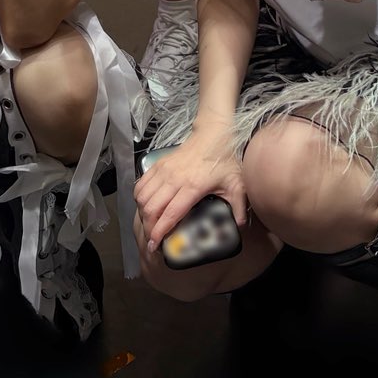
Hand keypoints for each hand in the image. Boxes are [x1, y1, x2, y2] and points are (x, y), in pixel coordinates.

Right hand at [134, 127, 247, 252]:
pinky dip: (139, 198)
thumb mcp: (237, 184)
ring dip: (142, 214)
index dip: (160, 230)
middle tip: (152, 240)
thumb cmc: (224, 158)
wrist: (213, 132)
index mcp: (192, 186)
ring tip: (149, 225)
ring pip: (143, 197)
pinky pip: (141, 185)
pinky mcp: (158, 164)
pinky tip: (145, 207)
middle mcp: (174, 178)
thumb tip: (239, 227)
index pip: (171, 213)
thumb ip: (238, 207)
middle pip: (152, 208)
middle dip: (148, 227)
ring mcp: (164, 170)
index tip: (155, 245)